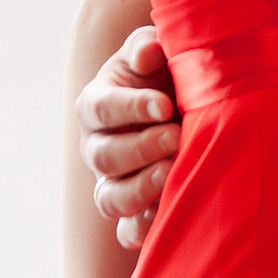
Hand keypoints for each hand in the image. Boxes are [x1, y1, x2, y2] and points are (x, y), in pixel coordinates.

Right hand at [76, 23, 181, 248]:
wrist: (181, 102)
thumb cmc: (164, 71)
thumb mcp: (155, 51)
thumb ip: (148, 47)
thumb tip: (149, 53)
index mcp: (96, 104)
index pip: (102, 107)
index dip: (130, 107)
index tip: (164, 105)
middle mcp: (97, 147)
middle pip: (104, 156)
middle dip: (140, 148)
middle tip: (175, 137)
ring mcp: (112, 182)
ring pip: (110, 198)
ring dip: (139, 190)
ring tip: (171, 174)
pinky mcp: (132, 211)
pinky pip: (127, 231)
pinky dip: (141, 229)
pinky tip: (165, 215)